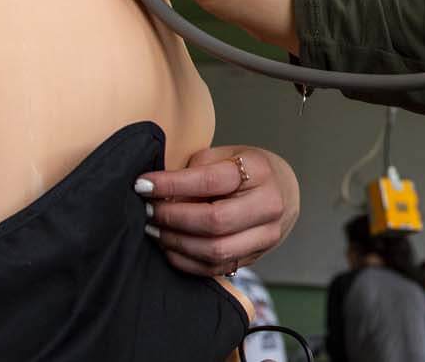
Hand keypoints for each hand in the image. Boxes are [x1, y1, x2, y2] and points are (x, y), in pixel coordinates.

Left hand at [136, 145, 300, 276]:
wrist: (281, 191)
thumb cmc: (244, 170)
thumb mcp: (223, 156)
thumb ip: (194, 172)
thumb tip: (158, 195)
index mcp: (259, 171)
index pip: (210, 181)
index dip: (171, 185)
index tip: (142, 185)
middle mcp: (268, 205)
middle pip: (214, 221)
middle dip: (172, 218)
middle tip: (148, 211)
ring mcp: (266, 235)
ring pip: (215, 250)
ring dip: (177, 242)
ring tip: (154, 230)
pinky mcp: (256, 257)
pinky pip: (216, 268)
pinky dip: (186, 261)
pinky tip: (169, 248)